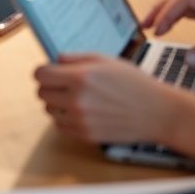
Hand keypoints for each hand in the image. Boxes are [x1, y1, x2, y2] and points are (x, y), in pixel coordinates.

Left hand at [34, 54, 165, 143]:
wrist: (155, 112)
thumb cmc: (134, 84)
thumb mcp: (105, 60)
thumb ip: (76, 58)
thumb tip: (55, 60)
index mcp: (80, 77)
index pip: (40, 75)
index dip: (44, 71)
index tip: (49, 71)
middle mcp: (76, 100)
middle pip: (41, 93)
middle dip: (50, 86)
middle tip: (65, 84)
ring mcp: (79, 120)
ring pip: (49, 110)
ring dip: (57, 103)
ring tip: (77, 98)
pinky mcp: (84, 135)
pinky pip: (60, 126)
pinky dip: (66, 119)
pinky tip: (81, 111)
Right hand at [143, 0, 194, 64]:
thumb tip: (186, 58)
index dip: (168, 11)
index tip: (159, 28)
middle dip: (160, 9)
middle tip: (145, 25)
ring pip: (180, 3)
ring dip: (164, 12)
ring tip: (150, 25)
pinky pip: (186, 11)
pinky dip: (173, 17)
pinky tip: (165, 26)